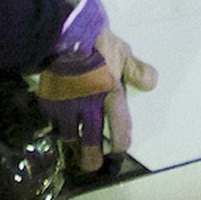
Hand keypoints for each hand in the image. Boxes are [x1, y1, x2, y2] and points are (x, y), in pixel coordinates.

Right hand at [35, 0, 157, 172]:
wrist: (63, 34)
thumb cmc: (97, 41)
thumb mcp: (123, 51)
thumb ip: (136, 70)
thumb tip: (151, 85)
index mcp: (110, 94)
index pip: (119, 127)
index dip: (120, 142)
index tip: (120, 150)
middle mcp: (88, 107)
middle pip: (90, 143)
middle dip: (91, 159)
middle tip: (91, 165)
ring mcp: (66, 106)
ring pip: (69, 136)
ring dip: (73, 144)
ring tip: (74, 148)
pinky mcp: (49, 102)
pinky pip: (53, 121)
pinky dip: (57, 126)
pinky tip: (59, 126)